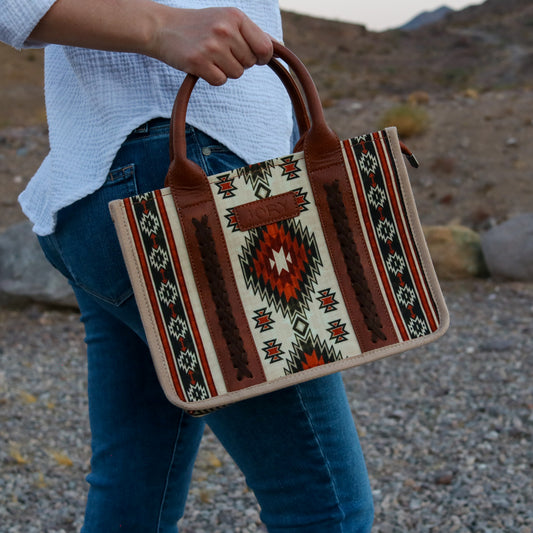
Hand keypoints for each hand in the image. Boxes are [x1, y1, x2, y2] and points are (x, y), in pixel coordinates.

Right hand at [29, 1, 273, 85]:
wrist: (162, 27)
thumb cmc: (198, 26)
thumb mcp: (225, 20)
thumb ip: (248, 34)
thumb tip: (272, 54)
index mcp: (236, 17)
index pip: (265, 47)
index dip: (262, 57)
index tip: (255, 58)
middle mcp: (226, 30)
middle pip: (250, 63)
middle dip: (238, 62)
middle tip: (219, 52)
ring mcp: (212, 46)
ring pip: (236, 74)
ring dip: (225, 70)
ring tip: (209, 56)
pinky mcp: (199, 62)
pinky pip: (220, 81)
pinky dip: (212, 77)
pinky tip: (202, 65)